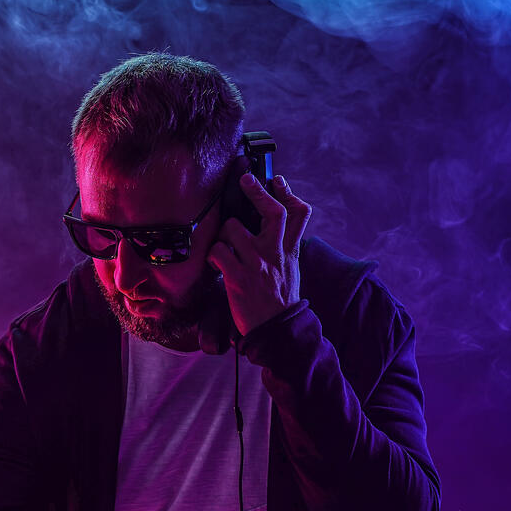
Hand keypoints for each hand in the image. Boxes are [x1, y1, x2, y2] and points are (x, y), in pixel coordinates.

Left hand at [207, 173, 311, 337]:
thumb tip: (266, 228)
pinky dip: (212, 254)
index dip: (288, 193)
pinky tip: (214, 263)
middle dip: (256, 191)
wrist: (277, 331)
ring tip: (223, 245)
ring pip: (234, 229)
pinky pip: (218, 252)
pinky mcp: (238, 278)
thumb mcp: (290, 269)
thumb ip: (282, 248)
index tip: (277, 181)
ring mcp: (257, 264)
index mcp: (289, 250)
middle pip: (272, 212)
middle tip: (245, 180)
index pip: (299, 213)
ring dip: (223, 233)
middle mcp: (275, 253)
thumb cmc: (279, 300)